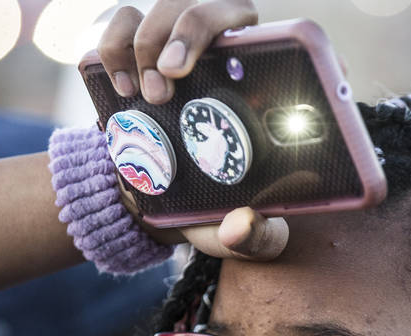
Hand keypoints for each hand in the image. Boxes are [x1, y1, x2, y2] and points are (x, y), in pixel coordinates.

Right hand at [101, 1, 287, 260]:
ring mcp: (183, 47)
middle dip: (193, 26)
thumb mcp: (240, 234)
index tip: (270, 68)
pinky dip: (115, 44)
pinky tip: (120, 84)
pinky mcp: (139, 48)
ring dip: (153, 39)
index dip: (295, 44)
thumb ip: (254, 236)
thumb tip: (243, 225)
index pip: (294, 44)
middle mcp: (230, 56)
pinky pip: (123, 19)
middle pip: (222, 5)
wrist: (153, 203)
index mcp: (269, 92)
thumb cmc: (210, 211)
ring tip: (148, 93)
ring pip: (171, 3)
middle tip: (172, 73)